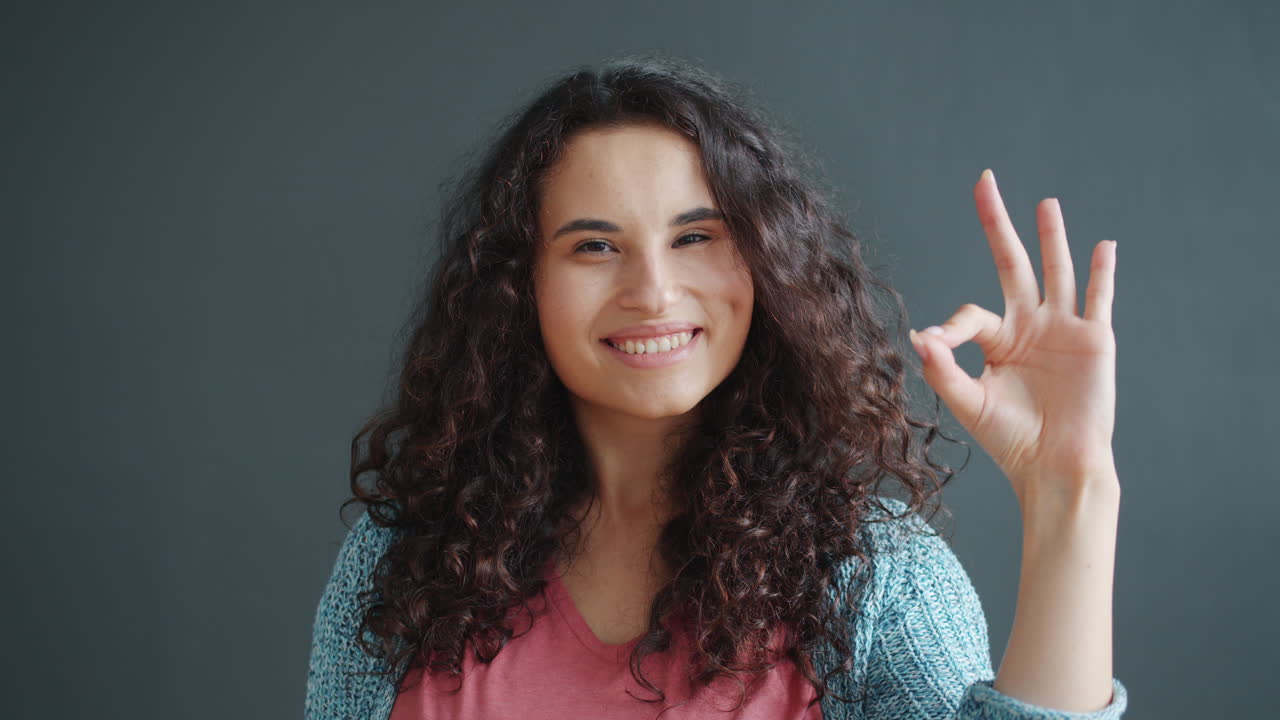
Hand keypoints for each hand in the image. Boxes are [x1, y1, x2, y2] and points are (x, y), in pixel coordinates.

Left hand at [909, 169, 1118, 505]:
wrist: (1055, 465)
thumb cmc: (1011, 440)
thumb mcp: (969, 403)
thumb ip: (943, 370)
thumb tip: (918, 336)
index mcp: (997, 341)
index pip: (971, 314)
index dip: (952, 326)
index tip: (939, 345)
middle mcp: (1029, 327)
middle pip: (1011, 263)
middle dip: (997, 224)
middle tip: (985, 181)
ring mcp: (1063, 330)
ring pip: (1056, 272)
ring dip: (1051, 237)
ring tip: (1044, 204)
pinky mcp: (1094, 340)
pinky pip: (1099, 298)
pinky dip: (1102, 272)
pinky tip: (1103, 246)